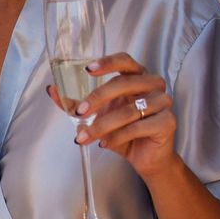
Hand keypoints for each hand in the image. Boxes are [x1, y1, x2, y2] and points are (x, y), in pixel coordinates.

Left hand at [48, 51, 176, 183]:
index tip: (87, 70)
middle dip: (97, 98)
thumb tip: (51, 90)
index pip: (124, 61)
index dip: (107, 62)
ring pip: (129, 110)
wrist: (146, 158)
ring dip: (102, 125)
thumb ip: (76, 103)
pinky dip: (118, 137)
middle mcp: (153, 84)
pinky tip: (105, 144)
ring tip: (85, 137)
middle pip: (124, 84)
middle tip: (79, 112)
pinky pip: (139, 126)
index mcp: (137, 76)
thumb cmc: (123, 132)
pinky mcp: (168, 121)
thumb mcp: (97, 116)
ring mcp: (164, 102)